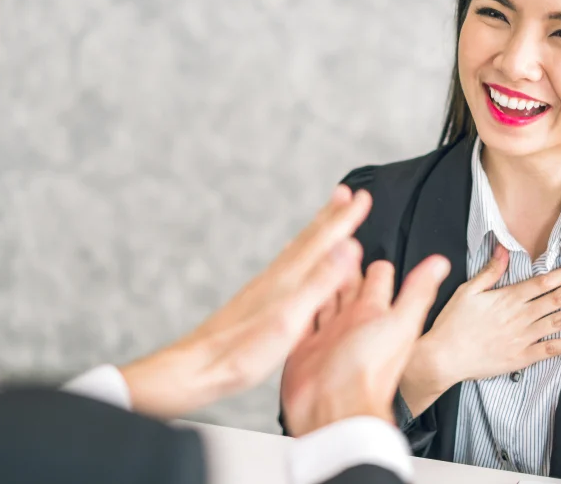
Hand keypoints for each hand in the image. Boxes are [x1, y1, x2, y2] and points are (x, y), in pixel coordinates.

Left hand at [120, 185, 371, 417]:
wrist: (197, 368)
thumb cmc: (242, 353)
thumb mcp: (289, 321)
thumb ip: (319, 283)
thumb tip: (347, 248)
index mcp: (288, 281)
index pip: (323, 241)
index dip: (344, 219)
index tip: (363, 197)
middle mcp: (276, 277)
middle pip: (308, 238)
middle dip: (331, 216)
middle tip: (346, 193)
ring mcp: (264, 288)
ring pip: (296, 249)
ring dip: (315, 231)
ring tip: (325, 217)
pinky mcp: (256, 301)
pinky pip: (285, 266)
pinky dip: (297, 254)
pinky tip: (292, 260)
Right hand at [280, 254, 450, 436]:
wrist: (336, 410)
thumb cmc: (371, 372)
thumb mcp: (400, 324)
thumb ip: (418, 293)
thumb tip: (440, 263)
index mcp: (374, 314)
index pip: (377, 279)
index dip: (374, 262)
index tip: (366, 240)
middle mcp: (351, 323)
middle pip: (345, 285)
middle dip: (340, 263)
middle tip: (334, 243)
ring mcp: (326, 335)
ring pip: (321, 299)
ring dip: (318, 281)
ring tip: (312, 259)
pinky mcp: (303, 348)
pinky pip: (298, 319)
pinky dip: (295, 305)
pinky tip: (289, 291)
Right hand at [399, 244, 560, 416]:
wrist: (444, 357)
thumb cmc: (453, 322)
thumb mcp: (467, 291)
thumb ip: (490, 271)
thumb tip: (503, 248)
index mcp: (508, 298)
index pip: (545, 281)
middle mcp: (521, 316)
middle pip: (559, 298)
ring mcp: (524, 338)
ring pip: (560, 322)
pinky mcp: (522, 357)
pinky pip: (551, 349)